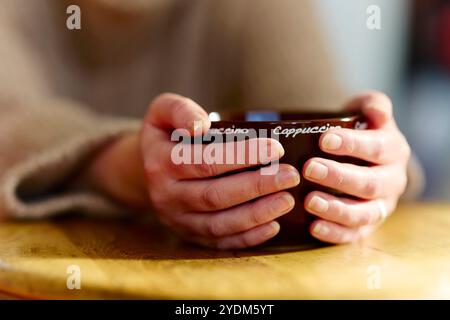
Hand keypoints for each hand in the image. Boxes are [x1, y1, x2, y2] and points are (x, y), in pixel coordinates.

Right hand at [139, 93, 299, 248]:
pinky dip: (247, 238)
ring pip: (219, 224)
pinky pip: (220, 243)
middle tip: (290, 175)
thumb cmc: (167, 134)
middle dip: (256, 186)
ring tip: (287, 200)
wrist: (149, 168)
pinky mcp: (189, 234)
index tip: (275, 148)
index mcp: (160, 163)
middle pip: (214, 196)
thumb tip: (201, 126)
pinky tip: (273, 225)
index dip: (241, 157)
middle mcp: (166, 196)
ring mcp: (177, 220)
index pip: (204, 162)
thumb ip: (180, 110)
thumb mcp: (163, 111)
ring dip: (256, 215)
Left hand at [303, 91, 410, 243]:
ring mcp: (380, 206)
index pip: (377, 148)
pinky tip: (313, 227)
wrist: (362, 157)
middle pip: (369, 183)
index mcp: (393, 151)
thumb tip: (378, 112)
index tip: (324, 139)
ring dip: (336, 209)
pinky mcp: (366, 226)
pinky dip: (335, 233)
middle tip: (309, 169)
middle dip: (338, 177)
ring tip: (309, 201)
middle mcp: (391, 181)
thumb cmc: (359, 132)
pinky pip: (354, 235)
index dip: (352, 145)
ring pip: (364, 214)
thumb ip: (373, 105)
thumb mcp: (366, 112)